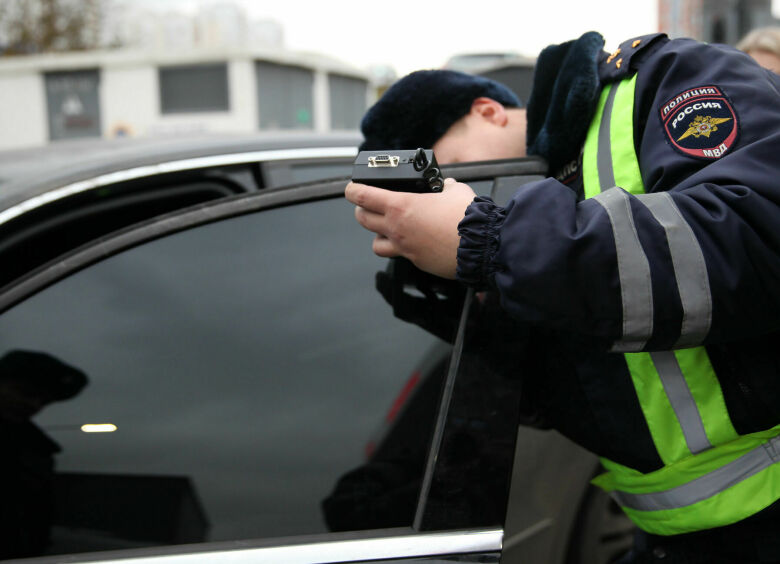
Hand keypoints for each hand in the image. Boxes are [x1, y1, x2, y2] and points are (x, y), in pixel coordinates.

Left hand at [345, 178, 476, 278]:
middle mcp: (397, 228)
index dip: (353, 190)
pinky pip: (400, 254)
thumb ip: (445, 186)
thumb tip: (446, 185)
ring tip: (387, 228)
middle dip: (362, 210)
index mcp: (401, 206)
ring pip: (375, 243)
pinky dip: (401, 247)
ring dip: (377, 234)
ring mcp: (405, 247)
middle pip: (363, 219)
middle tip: (369, 205)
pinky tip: (414, 240)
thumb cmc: (467, 218)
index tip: (352, 188)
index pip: (363, 196)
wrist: (481, 246)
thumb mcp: (455, 190)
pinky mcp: (416, 261)